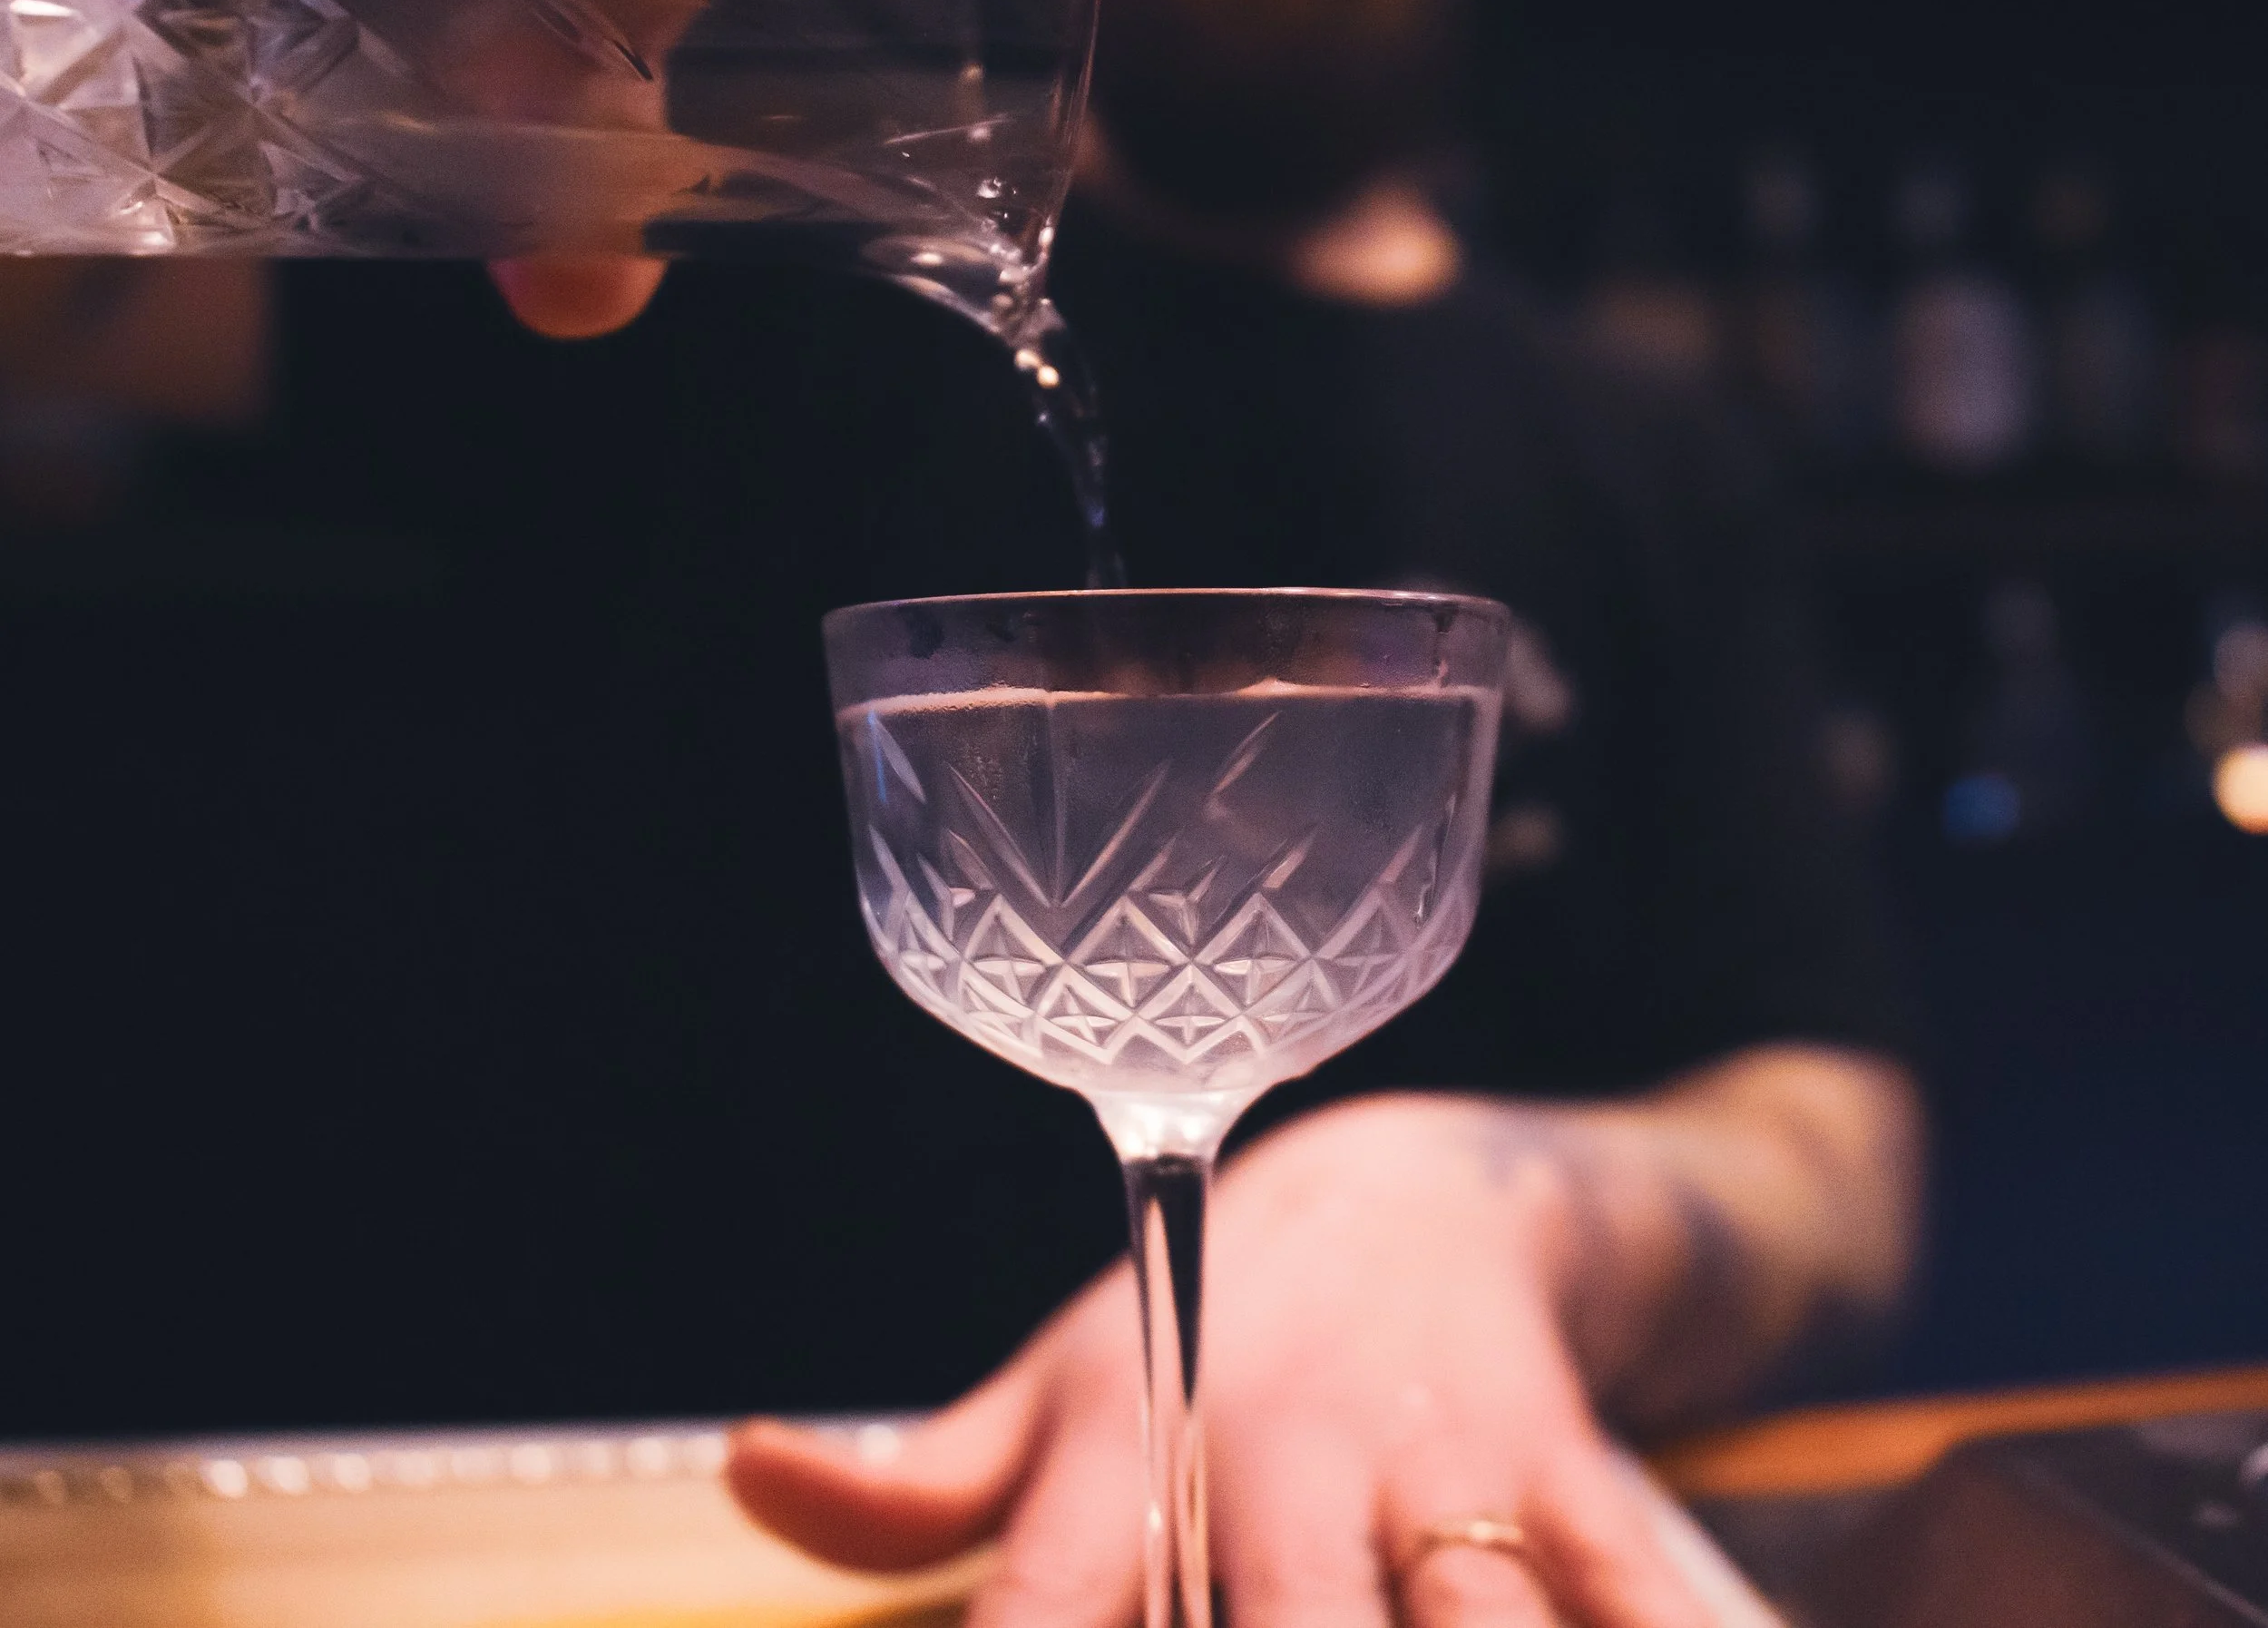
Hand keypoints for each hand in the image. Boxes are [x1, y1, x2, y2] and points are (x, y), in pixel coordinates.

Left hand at [727, 1098, 1719, 1627]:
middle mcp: (1282, 1459)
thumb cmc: (1198, 1328)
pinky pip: (1625, 1596)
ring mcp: (1436, 1468)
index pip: (1062, 1605)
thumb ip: (910, 1479)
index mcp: (1134, 1447)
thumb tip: (746, 1465)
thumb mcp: (1055, 1389)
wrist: (1415, 1196)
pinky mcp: (1571, 1478)